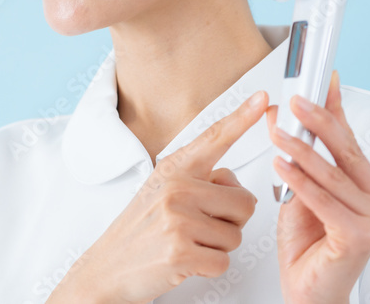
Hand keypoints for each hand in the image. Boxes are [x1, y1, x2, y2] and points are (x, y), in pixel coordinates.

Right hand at [52, 89, 267, 303]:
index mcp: (174, 169)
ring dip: (218, 246)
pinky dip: (209, 267)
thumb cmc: (139, 230)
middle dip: (231, 221)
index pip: (215, 138)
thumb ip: (198, 179)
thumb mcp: (161, 190)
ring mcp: (178, 219)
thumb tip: (232, 181)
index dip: (242, 117)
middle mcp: (176, 188)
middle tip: (199, 227)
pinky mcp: (181, 252)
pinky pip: (223, 261)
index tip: (262, 99)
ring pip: (236, 235)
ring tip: (187, 242)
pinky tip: (186, 261)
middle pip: (244, 202)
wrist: (107, 268)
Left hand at [266, 70, 369, 303]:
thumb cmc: (309, 246)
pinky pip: (323, 200)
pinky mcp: (358, 237)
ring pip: (331, 174)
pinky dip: (300, 180)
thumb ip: (303, 158)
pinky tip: (281, 164)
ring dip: (300, 149)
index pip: (351, 140)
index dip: (335, 108)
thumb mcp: (304, 190)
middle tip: (296, 99)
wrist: (309, 294)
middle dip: (318, 121)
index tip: (324, 80)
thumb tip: (290, 118)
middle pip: (346, 151)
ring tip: (278, 129)